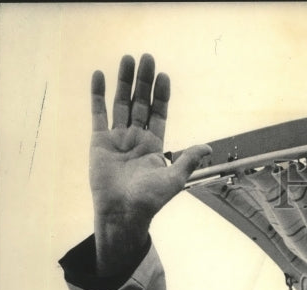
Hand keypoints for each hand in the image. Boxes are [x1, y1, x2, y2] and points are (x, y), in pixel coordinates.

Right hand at [90, 53, 210, 272]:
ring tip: (127, 59)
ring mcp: (117, 139)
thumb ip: (188, 160)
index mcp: (154, 146)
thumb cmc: (149, 201)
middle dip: (144, 82)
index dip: (161, 95)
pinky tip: (100, 75)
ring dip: (124, 81)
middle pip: (141, 103)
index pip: (159, 114)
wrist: (123, 214)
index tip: (163, 76)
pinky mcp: (99, 142)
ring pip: (121, 103)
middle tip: (147, 58)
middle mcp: (136, 139)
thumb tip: (208, 147)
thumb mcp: (174, 180)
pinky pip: (98, 113)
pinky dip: (98, 94)